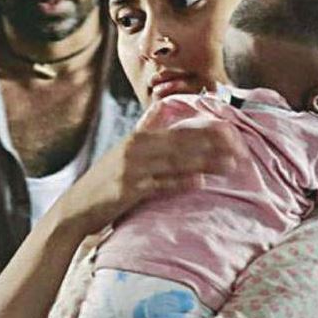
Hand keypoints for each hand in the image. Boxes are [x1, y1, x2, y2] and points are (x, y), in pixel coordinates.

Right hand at [58, 118, 245, 236]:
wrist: (76, 207)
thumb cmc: (104, 181)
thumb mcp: (122, 150)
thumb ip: (144, 131)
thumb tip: (160, 109)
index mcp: (138, 137)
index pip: (179, 130)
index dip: (206, 129)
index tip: (231, 130)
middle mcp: (136, 149)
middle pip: (182, 143)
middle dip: (213, 144)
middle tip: (241, 146)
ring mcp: (132, 169)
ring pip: (176, 163)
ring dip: (205, 163)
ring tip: (230, 164)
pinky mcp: (129, 190)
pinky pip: (160, 185)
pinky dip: (180, 183)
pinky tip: (200, 182)